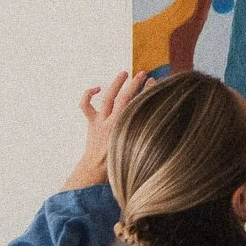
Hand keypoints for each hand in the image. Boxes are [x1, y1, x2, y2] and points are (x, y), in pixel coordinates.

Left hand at [62, 71, 148, 190]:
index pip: (139, 106)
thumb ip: (144, 137)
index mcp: (126, 130)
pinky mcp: (92, 123)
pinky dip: (88, 95)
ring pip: (108, 98)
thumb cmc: (116, 165)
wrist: (95, 171)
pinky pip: (86, 106)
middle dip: (135, 84)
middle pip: (126, 98)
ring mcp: (101, 122)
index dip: (148, 92)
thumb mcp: (135, 152)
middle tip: (144, 74)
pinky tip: (97, 89)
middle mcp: (114, 123)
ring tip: (124, 73)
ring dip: (116, 84)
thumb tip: (159, 128)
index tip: (154, 82)